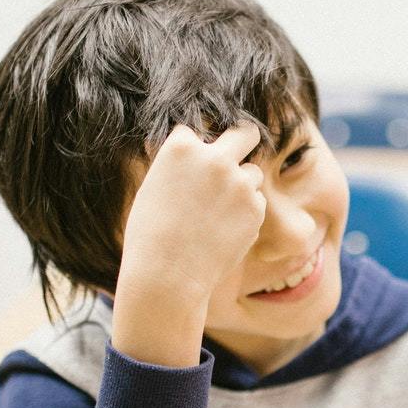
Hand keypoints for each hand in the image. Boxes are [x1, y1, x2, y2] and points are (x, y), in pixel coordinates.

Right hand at [110, 123, 263, 366]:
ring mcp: (239, 182)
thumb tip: (194, 146)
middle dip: (243, 139)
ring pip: (253, 172)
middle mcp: (215, 158)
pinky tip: (223, 232)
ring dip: (242, 185)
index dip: (194, 148)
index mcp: (182, 147)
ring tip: (216, 214)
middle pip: (244, 132)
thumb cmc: (151, 236)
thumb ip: (179, 166)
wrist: (168, 276)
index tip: (192, 164)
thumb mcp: (153, 188)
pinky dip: (245, 213)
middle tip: (240, 149)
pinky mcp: (255, 208)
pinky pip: (256, 202)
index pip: (195, 132)